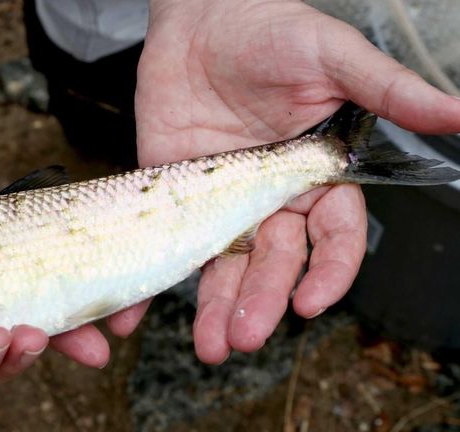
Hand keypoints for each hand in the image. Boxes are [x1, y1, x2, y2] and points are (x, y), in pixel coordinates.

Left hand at [134, 0, 459, 362]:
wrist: (201, 18)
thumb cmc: (271, 29)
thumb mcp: (331, 56)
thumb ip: (386, 89)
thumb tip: (459, 112)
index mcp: (315, 176)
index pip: (333, 238)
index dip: (328, 273)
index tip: (308, 302)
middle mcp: (270, 198)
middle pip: (274, 262)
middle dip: (262, 301)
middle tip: (244, 337)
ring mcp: (221, 202)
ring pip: (225, 266)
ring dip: (217, 308)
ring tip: (211, 347)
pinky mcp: (175, 197)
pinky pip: (166, 243)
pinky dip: (150, 281)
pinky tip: (133, 314)